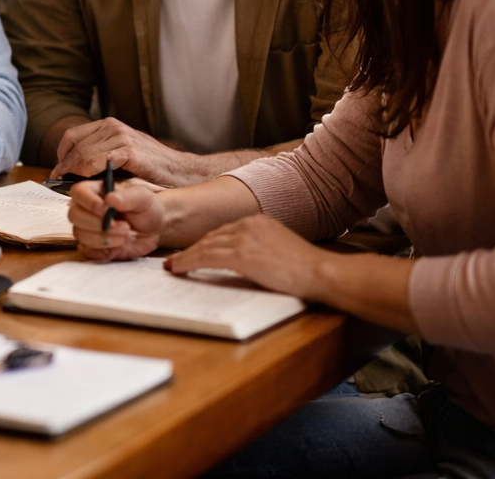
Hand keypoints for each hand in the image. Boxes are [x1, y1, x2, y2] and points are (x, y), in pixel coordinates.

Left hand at [55, 119, 199, 187]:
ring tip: (68, 185)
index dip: (62, 155)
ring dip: (72, 171)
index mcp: (109, 125)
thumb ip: (101, 156)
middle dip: (64, 165)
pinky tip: (85, 183)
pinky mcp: (129, 150)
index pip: (73, 136)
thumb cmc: (151, 167)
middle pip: (76, 146)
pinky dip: (87, 172)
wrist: (180, 171)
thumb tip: (74, 169)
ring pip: (84, 154)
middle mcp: (113, 127)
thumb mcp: (122, 155)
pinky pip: (98, 160)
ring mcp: (121, 137)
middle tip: (57, 181)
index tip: (57, 171)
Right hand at [69, 180, 165, 261]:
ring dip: (104, 238)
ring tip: (126, 235)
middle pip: (74, 215)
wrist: (155, 228)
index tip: (104, 209)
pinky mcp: (93, 247)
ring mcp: (88, 229)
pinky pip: (88, 252)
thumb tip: (110, 200)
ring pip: (80, 235)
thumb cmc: (146, 208)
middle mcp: (87, 209)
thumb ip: (127, 196)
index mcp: (95, 191)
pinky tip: (119, 246)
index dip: (87, 202)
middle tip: (123, 226)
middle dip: (98, 224)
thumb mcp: (142, 197)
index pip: (78, 192)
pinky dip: (104, 251)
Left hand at [164, 214, 325, 299]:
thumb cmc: (306, 269)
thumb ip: (259, 248)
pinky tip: (178, 268)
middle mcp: (249, 223)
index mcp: (258, 221)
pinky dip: (188, 262)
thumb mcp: (279, 249)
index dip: (205, 243)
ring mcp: (244, 237)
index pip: (223, 232)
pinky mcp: (241, 253)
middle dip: (192, 250)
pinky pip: (206, 256)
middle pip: (211, 237)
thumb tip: (243, 260)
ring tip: (173, 266)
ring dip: (185, 257)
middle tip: (175, 260)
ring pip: (205, 245)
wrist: (321, 273)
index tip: (192, 252)